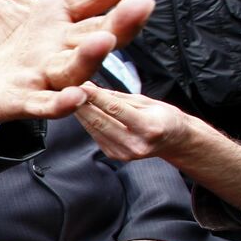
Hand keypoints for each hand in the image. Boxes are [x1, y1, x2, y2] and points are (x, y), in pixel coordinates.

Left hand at [0, 0, 158, 125]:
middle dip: (121, 21)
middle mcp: (58, 45)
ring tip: (104, 40)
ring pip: (77, 67)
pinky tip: (74, 96)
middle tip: (143, 3)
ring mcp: (42, 76)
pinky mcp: (21, 102)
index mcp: (56, 15)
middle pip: (98, 31)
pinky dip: (60, 103)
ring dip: (92, 56)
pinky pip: (46, 105)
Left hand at [75, 82, 240, 210]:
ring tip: (69, 98)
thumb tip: (91, 87)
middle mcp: (137, 143)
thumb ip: (118, 97)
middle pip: (101, 121)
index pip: (115, 109)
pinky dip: (87, 122)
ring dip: (80, 113)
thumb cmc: (162, 116)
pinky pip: (96, 136)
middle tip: (66, 89)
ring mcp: (125, 153)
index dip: (95, 96)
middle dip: (81, 104)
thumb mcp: (146, 101)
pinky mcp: (116, 156)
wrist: (174, 140)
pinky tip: (81, 111)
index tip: (79, 84)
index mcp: (149, 127)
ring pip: (95, 129)